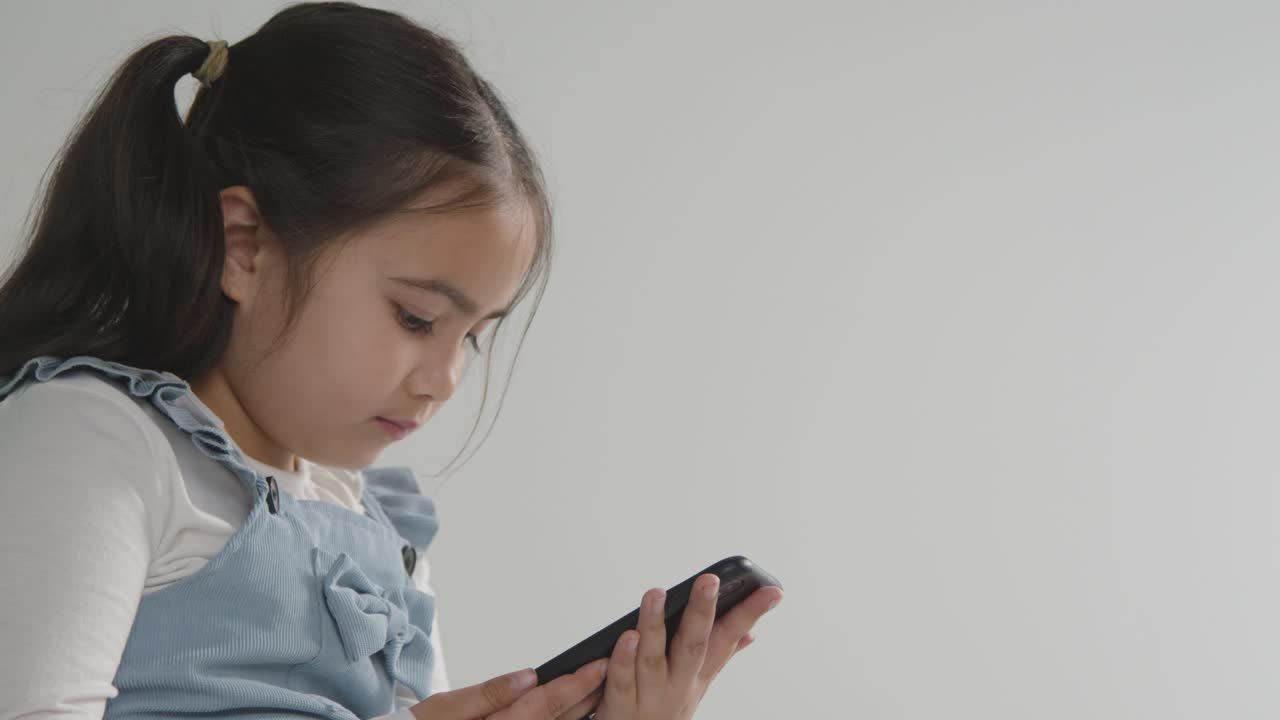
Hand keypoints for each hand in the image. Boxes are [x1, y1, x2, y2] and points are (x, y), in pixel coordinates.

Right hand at [410, 659, 608, 719]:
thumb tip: (527, 677)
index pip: (546, 705)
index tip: (600, 665)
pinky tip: (579, 711)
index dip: (577, 685)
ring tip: (605, 686)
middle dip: (591, 695)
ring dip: (583, 711)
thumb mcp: (445, 709)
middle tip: (615, 669)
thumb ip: (488, 694)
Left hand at [591, 576, 782, 719]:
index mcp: (699, 673)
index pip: (729, 638)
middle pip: (694, 645)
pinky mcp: (621, 706)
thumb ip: (719, 655)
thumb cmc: (666, 708)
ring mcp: (650, 696)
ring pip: (652, 658)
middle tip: (710, 581)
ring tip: (656, 594)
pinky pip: (621, 681)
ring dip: (654, 625)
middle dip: (703, 612)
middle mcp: (679, 684)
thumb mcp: (698, 684)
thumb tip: (750, 631)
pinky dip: (622, 660)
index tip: (772, 591)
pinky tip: (626, 637)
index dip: (750, 614)